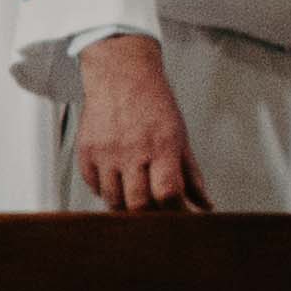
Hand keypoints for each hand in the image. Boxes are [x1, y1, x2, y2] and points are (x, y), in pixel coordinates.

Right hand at [74, 31, 206, 212]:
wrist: (121, 74)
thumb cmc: (153, 103)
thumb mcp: (180, 137)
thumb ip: (191, 175)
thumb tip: (204, 204)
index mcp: (161, 146)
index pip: (168, 193)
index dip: (175, 212)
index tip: (178, 216)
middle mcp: (132, 150)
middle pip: (138, 203)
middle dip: (149, 216)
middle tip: (155, 213)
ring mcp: (106, 152)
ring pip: (113, 200)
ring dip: (126, 206)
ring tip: (135, 198)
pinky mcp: (86, 151)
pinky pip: (94, 186)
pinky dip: (105, 192)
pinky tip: (116, 183)